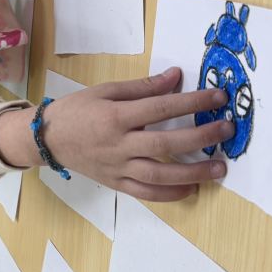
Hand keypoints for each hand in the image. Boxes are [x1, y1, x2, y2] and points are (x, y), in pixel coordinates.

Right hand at [0, 67, 231, 201]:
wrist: (46, 138)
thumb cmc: (76, 110)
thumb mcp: (105, 90)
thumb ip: (143, 87)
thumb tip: (176, 78)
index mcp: (115, 116)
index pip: (161, 108)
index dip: (192, 102)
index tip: (218, 97)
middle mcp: (118, 144)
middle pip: (165, 143)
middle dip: (200, 137)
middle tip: (226, 129)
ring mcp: (117, 167)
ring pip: (159, 175)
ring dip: (193, 172)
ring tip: (219, 168)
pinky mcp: (115, 183)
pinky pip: (145, 193)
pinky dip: (169, 194)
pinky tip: (191, 188)